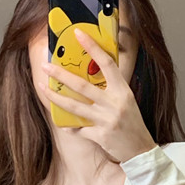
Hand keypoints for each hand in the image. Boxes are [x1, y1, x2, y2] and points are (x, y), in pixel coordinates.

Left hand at [38, 28, 158, 163]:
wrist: (141, 150)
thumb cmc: (133, 123)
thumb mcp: (127, 100)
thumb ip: (111, 88)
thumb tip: (92, 72)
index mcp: (123, 90)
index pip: (107, 63)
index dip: (92, 47)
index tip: (79, 34)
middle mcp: (114, 103)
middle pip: (82, 86)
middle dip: (61, 75)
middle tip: (46, 66)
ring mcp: (106, 120)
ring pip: (75, 107)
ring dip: (56, 97)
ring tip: (43, 88)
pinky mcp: (100, 136)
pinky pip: (79, 129)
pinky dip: (70, 127)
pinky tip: (63, 124)